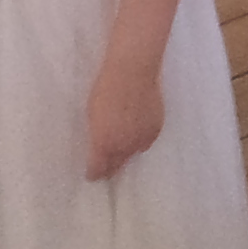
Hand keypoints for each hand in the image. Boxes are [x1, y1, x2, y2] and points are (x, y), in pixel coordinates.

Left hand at [86, 50, 163, 180]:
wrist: (133, 72)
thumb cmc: (105, 89)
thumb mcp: (93, 115)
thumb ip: (97, 136)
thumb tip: (101, 148)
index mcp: (104, 144)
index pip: (98, 169)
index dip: (94, 173)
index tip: (92, 175)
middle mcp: (124, 147)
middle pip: (117, 166)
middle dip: (110, 168)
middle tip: (106, 169)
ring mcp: (141, 140)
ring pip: (132, 154)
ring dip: (126, 153)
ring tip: (122, 147)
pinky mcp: (155, 131)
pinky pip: (145, 143)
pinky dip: (140, 141)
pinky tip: (136, 134)